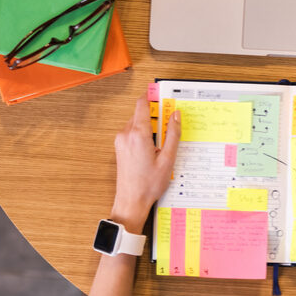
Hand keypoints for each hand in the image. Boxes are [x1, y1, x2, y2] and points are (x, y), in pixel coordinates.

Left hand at [110, 96, 180, 233]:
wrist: (131, 201)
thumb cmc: (149, 183)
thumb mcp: (168, 159)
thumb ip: (173, 134)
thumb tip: (176, 115)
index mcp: (138, 134)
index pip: (142, 105)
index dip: (152, 96)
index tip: (161, 94)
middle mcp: (126, 134)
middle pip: (140, 113)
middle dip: (155, 114)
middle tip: (169, 122)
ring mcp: (120, 141)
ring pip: (136, 123)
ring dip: (150, 126)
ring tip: (162, 142)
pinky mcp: (119, 147)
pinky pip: (132, 132)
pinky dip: (143, 134)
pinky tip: (153, 149)